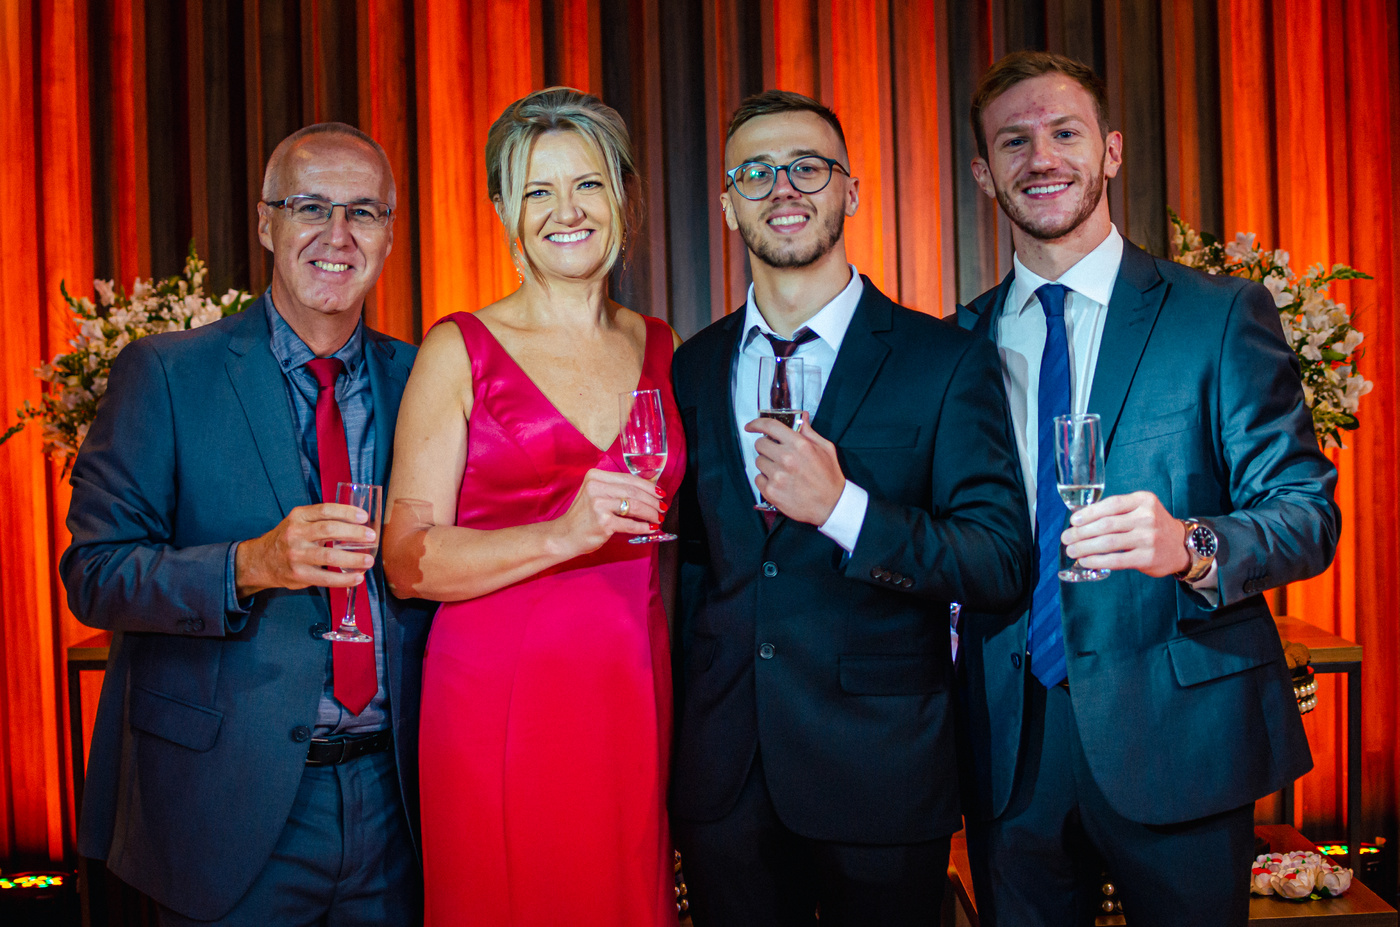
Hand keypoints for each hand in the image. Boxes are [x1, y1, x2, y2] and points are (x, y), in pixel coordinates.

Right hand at [235, 503, 376, 596]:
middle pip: (329, 530)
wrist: (261, 561)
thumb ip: (321, 521)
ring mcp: (296, 555)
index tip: (364, 517)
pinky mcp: (298, 574)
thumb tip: (358, 524)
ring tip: (369, 560)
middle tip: (372, 536)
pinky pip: (325, 578)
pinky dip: (344, 579)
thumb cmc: (288, 539)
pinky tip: (357, 578)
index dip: (347, 512)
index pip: (325, 510)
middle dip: (354, 533)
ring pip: (329, 557)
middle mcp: (295, 533)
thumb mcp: (299, 522)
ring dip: (353, 559)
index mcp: (298, 516)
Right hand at [550, 468, 666, 557]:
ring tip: (658, 518)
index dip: (648, 486)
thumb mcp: (596, 494)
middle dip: (652, 501)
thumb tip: (648, 492)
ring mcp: (599, 504)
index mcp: (596, 476)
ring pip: (634, 506)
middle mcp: (596, 487)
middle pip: (634, 491)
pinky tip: (650, 528)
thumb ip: (616, 489)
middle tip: (663, 508)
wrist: (565, 535)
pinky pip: (629, 524)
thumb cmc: (584, 516)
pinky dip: (643, 527)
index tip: (660, 493)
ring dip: (650, 513)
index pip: (629, 478)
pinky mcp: (603, 522)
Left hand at [745, 412, 844, 524]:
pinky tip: (779, 483)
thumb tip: (801, 417)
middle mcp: (787, 459)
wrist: (831, 505)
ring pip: (758, 462)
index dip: (757, 424)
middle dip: (766, 447)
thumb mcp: (825, 449)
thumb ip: (809, 432)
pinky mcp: (771, 491)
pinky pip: (758, 479)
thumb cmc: (829, 477)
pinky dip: (765, 480)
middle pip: (760, 444)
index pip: (770, 426)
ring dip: (767, 464)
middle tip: (776, 454)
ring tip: (782, 472)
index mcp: (799, 445)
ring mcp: (777, 476)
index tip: (751, 426)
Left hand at [1061, 490, 1189, 577]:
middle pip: (1106, 525)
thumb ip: (1117, 511)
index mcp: (1144, 500)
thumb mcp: (1141, 509)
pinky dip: (1097, 560)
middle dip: (1081, 532)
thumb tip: (1080, 519)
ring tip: (1071, 550)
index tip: (1073, 521)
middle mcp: (1147, 517)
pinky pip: (1116, 559)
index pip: (1111, 504)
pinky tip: (1085, 561)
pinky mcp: (1147, 558)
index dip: (1088, 513)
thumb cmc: (1153, 526)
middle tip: (1066, 538)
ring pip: (1108, 542)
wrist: (1181, 545)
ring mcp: (1149, 538)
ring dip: (1085, 547)